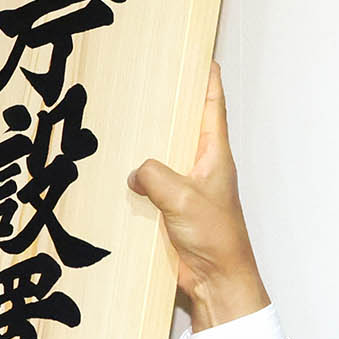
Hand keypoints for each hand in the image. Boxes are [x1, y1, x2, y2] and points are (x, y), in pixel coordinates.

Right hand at [129, 62, 267, 331]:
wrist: (218, 281)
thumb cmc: (217, 240)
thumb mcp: (183, 198)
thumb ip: (155, 175)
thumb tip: (135, 172)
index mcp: (215, 155)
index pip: (212, 106)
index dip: (207, 79)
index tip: (201, 56)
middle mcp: (202, 168)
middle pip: (186, 126)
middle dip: (171, 106)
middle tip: (151, 83)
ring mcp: (188, 189)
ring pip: (165, 156)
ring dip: (150, 145)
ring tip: (127, 125)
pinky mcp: (173, 210)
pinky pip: (153, 186)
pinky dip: (139, 180)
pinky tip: (120, 177)